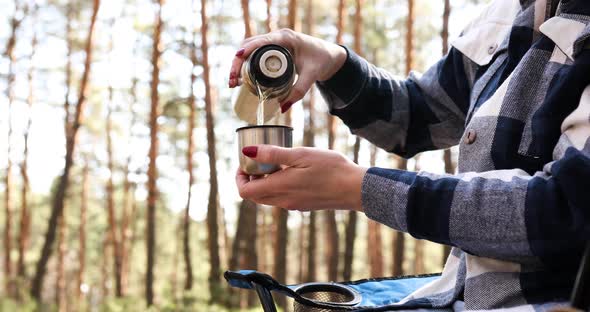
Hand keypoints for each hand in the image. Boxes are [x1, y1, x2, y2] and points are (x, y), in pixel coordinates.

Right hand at [229, 29, 346, 111]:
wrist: (329, 57)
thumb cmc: (322, 61)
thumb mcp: (312, 76)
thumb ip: (298, 92)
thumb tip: (282, 108)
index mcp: (286, 38)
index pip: (262, 41)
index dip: (248, 50)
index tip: (237, 61)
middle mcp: (277, 37)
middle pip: (250, 45)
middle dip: (238, 62)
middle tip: (232, 81)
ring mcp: (273, 42)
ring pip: (249, 49)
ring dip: (239, 64)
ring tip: (233, 83)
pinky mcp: (272, 49)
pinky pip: (254, 53)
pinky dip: (245, 64)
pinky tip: (239, 78)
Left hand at [236, 145, 366, 211]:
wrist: (355, 188)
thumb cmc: (330, 169)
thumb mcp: (300, 155)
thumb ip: (273, 155)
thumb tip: (247, 152)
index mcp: (279, 188)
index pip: (245, 191)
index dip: (239, 178)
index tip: (245, 163)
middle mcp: (283, 201)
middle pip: (254, 196)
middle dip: (250, 180)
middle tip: (258, 161)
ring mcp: (294, 205)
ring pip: (268, 198)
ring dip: (264, 183)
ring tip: (276, 163)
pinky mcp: (304, 205)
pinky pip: (282, 198)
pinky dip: (278, 186)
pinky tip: (293, 171)